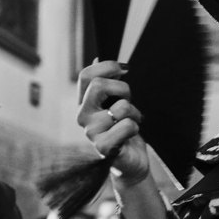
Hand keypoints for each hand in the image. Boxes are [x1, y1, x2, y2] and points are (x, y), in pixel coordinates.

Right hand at [76, 60, 147, 184]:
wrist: (131, 160)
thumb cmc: (125, 128)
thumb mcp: (117, 102)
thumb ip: (107, 83)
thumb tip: (98, 57)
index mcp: (84, 101)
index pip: (86, 75)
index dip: (107, 67)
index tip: (125, 70)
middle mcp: (83, 115)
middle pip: (98, 85)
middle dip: (123, 89)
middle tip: (130, 100)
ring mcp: (91, 131)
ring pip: (121, 107)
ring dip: (135, 113)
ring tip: (133, 121)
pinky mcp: (103, 146)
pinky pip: (127, 126)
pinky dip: (136, 128)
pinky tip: (131, 135)